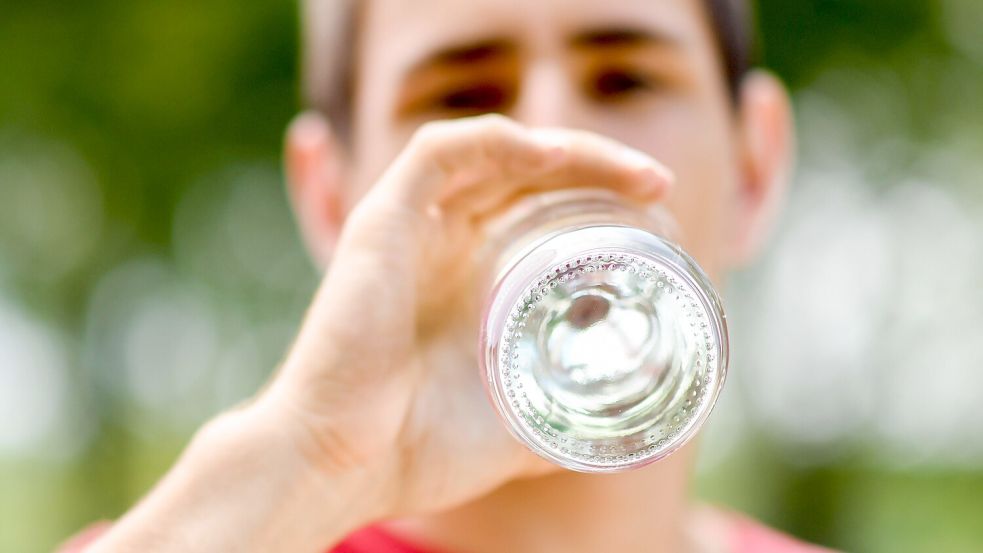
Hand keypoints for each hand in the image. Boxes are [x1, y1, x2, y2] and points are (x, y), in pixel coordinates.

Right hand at [88, 115, 673, 551]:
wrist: (342, 466)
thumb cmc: (417, 450)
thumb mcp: (515, 426)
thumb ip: (557, 419)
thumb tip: (615, 436)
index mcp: (470, 277)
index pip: (539, 207)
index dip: (600, 198)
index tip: (659, 214)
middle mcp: (441, 242)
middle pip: (527, 173)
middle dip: (598, 168)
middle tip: (656, 185)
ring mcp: (411, 227)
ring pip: (494, 152)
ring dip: (567, 149)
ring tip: (630, 170)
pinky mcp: (380, 220)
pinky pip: (439, 153)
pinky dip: (497, 142)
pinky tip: (552, 155)